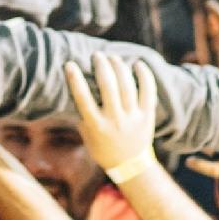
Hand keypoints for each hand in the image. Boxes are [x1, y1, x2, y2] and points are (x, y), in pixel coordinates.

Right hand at [64, 53, 156, 171]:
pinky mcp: (147, 116)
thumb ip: (82, 114)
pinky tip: (138, 64)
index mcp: (97, 126)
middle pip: (108, 87)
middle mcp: (115, 121)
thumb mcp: (87, 134)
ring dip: (119, 67)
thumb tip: (72, 88)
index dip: (75, 80)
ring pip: (127, 86)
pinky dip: (144, 76)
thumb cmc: (102, 147)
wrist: (129, 165)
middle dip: (102, 66)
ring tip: (112, 57)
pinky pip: (148, 91)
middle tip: (97, 55)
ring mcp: (133, 118)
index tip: (70, 64)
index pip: (83, 99)